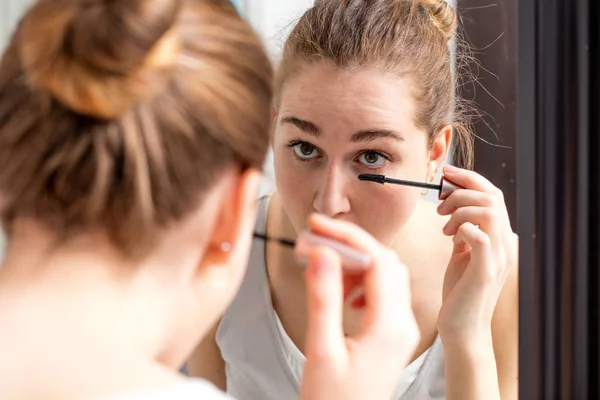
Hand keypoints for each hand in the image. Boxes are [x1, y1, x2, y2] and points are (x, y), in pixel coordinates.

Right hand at [296, 214, 419, 399]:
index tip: (318, 226)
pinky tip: (340, 292)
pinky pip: (383, 293)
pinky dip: (361, 281)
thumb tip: (322, 253)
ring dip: (355, 263)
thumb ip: (323, 297)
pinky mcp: (391, 335)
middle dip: (351, 246)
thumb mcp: (322, 349)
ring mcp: (400, 329)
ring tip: (323, 268)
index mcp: (389, 326)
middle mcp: (402, 324)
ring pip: (386, 275)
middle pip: (386, 263)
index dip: (348, 237)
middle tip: (316, 241)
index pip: (377, 260)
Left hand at [436, 165, 517, 343]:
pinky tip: (451, 239)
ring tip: (444, 226)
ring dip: (461, 210)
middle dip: (462, 191)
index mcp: (500, 238)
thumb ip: (464, 230)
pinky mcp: (485, 271)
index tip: (447, 173)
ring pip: (488, 212)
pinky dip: (463, 229)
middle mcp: (504, 245)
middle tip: (441, 203)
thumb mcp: (462, 253)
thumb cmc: (459, 289)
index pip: (494, 195)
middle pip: (492, 198)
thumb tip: (453, 204)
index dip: (471, 179)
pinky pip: (479, 236)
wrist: (461, 326)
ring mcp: (497, 258)